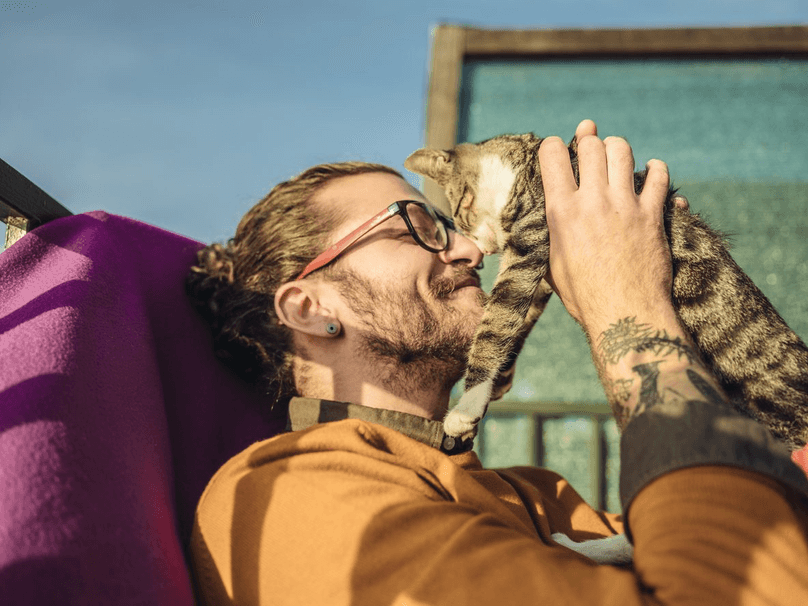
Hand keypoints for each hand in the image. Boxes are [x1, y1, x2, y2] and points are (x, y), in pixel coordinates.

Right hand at [540, 122, 676, 336]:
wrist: (623, 313)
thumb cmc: (583, 295)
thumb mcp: (551, 263)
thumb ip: (547, 233)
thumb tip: (540, 222)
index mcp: (561, 211)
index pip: (552, 154)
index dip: (553, 146)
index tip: (557, 149)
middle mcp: (592, 200)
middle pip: (591, 145)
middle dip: (588, 140)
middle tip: (589, 146)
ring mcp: (625, 205)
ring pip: (623, 151)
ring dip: (618, 148)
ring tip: (617, 155)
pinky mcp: (652, 214)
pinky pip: (658, 176)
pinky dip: (656, 168)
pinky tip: (652, 170)